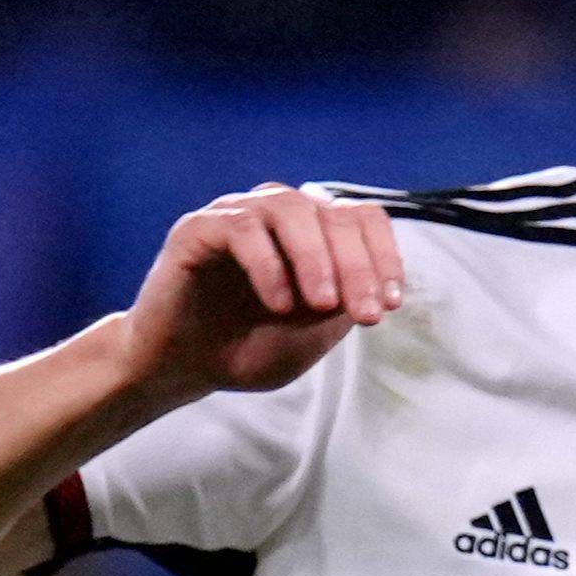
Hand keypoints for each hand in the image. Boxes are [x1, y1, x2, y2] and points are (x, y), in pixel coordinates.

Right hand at [117, 185, 404, 397]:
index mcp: (312, 232)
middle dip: (358, 266)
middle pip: (333, 212)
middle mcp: (277, 213)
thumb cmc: (250, 347)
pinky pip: (241, 228)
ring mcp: (236, 215)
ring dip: (316, 257)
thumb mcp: (313, 333)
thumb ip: (344, 304)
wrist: (184, 368)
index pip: (362, 217)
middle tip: (366, 315)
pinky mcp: (197, 228)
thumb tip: (379, 283)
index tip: (391, 305)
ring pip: (289, 207)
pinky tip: (279, 304)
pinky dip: (269, 265)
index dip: (384, 255)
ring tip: (323, 305)